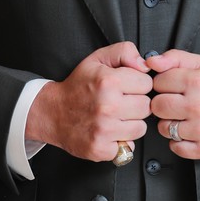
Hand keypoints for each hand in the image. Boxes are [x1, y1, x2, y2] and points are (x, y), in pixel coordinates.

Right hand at [26, 42, 152, 161]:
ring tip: (115, 117)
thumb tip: (145, 64)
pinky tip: (110, 131)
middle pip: (146, 107)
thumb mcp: (98, 59)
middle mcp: (107, 106)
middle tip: (121, 102)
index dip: (138, 83)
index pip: (147, 83)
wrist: (52, 112)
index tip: (126, 86)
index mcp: (108, 81)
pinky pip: (129, 146)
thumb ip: (125, 51)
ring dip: (131, 123)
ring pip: (140, 128)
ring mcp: (103, 130)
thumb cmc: (78, 86)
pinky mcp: (100, 148)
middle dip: (136, 103)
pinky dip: (121, 141)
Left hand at [150, 50, 199, 159]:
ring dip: (170, 124)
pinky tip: (190, 132)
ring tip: (185, 117)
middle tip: (177, 103)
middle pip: (157, 106)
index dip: (163, 83)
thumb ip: (175, 58)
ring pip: (164, 128)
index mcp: (198, 81)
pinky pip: (175, 147)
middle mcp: (199, 106)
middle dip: (163, 104)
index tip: (174, 87)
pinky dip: (179, 142)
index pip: (158, 82)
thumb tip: (151, 61)